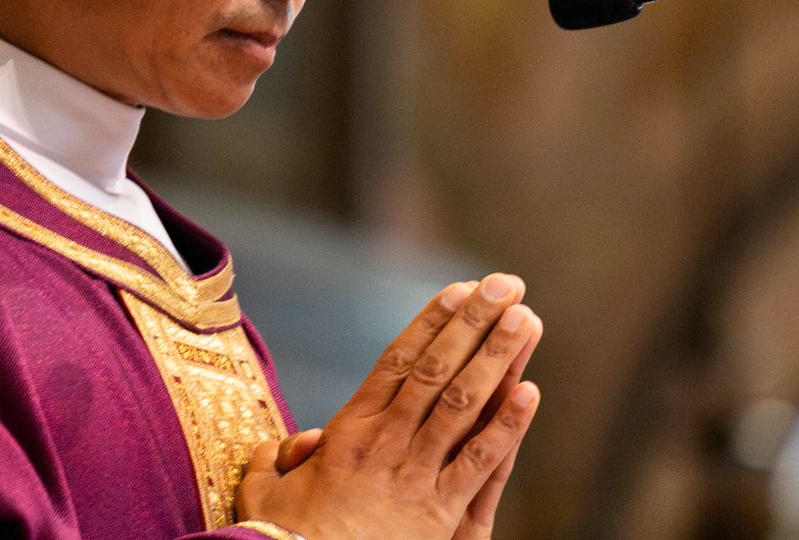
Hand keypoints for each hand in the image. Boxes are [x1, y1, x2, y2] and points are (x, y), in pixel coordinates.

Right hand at [236, 275, 542, 539]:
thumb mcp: (267, 492)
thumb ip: (281, 460)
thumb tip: (299, 443)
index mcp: (349, 430)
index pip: (397, 361)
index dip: (430, 322)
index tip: (458, 290)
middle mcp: (386, 442)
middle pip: (438, 369)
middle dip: (474, 323)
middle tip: (505, 284)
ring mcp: (415, 475)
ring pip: (463, 404)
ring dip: (498, 357)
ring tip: (527, 319)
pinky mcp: (439, 513)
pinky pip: (480, 463)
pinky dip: (507, 427)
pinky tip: (530, 392)